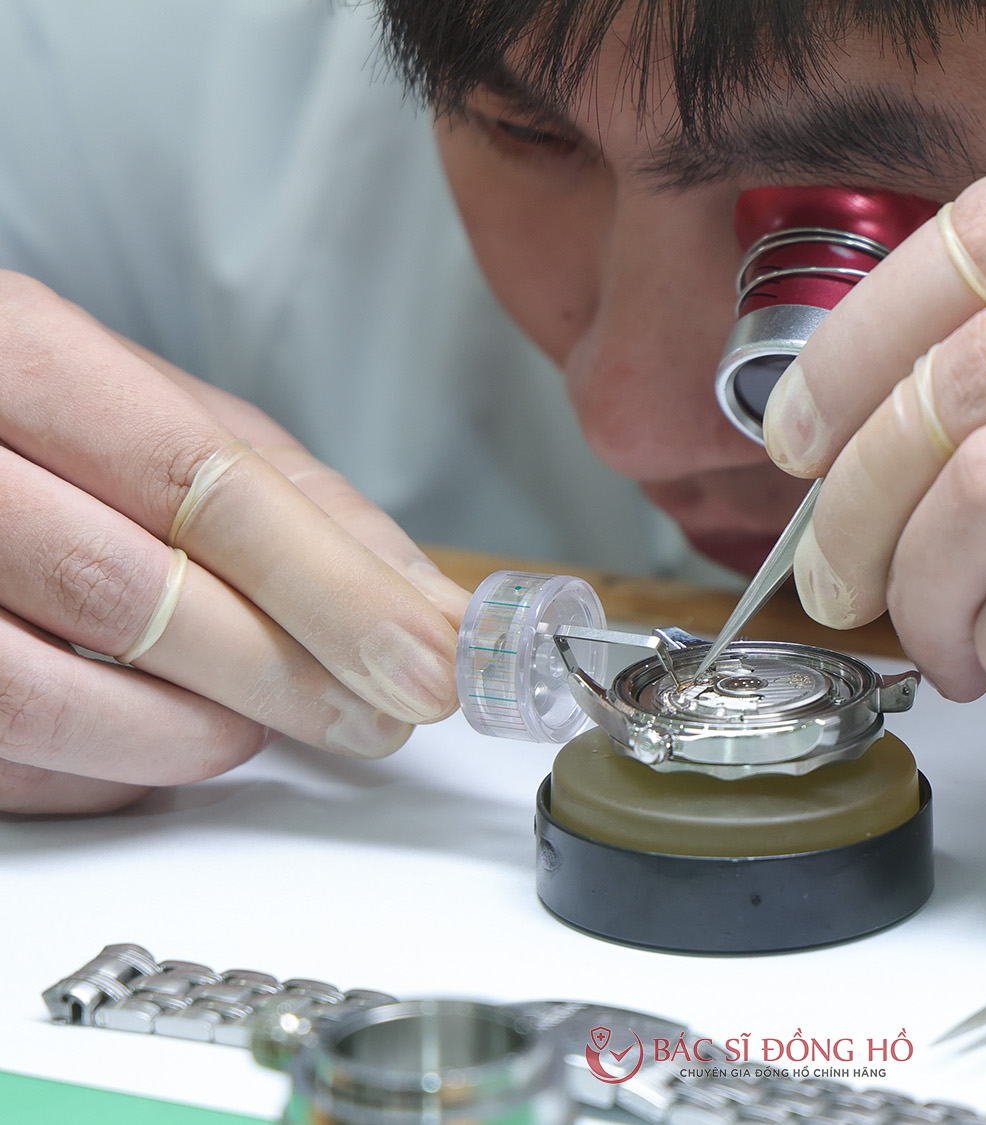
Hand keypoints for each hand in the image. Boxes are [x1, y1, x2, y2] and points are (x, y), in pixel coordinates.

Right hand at [0, 272, 469, 812]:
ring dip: (184, 734)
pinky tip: (156, 749)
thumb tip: (421, 602)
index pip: (197, 483)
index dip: (329, 588)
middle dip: (279, 672)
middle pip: (123, 587)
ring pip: (33, 689)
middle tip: (374, 716)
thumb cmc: (27, 414)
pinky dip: (93, 772)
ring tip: (256, 729)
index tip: (424, 661)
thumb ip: (289, 497)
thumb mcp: (157, 409)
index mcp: (13, 348)